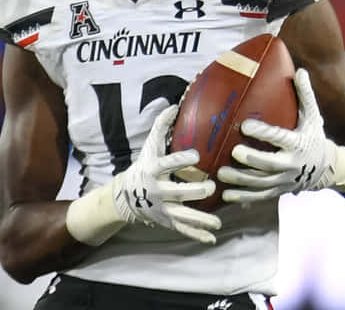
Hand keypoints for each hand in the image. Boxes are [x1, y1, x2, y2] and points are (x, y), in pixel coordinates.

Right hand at [111, 104, 221, 243]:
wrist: (126, 196)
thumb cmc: (144, 166)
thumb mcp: (149, 147)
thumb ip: (160, 126)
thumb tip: (174, 105)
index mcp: (152, 170)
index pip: (166, 164)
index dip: (180, 160)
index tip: (196, 155)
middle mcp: (157, 190)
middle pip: (177, 192)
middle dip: (195, 191)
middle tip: (211, 188)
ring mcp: (162, 208)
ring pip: (182, 215)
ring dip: (200, 219)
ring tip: (217, 223)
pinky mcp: (167, 221)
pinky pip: (183, 229)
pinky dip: (197, 234)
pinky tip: (212, 238)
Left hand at [218, 68, 337, 202]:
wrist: (325, 168)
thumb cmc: (312, 136)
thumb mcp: (313, 116)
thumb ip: (305, 94)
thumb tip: (299, 70)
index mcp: (298, 143)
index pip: (280, 138)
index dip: (263, 132)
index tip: (245, 126)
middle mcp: (291, 164)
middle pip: (270, 164)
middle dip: (252, 160)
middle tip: (234, 152)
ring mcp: (283, 180)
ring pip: (261, 183)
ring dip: (241, 180)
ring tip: (221, 174)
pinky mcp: (277, 190)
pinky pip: (259, 196)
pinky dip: (243, 198)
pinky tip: (225, 196)